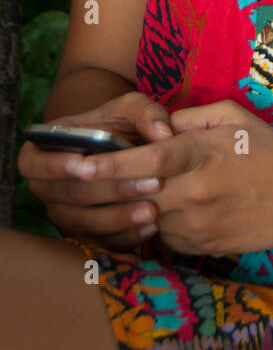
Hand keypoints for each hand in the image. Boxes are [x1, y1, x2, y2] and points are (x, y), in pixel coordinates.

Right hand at [17, 91, 173, 248]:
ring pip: (83, 222)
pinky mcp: (84, 233)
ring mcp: (64, 213)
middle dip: (107, 190)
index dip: (54, 166)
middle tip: (147, 184)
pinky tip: (150, 227)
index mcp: (42, 152)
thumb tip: (163, 135)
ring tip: (151, 210)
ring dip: (117, 218)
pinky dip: (124, 237)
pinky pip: (99, 241)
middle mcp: (47, 187)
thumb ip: (146, 113)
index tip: (83, 164)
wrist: (123, 150)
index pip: (32, 164)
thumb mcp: (130, 108)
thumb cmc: (118, 125)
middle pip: (67, 194)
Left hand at [64, 99, 272, 255]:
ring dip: (146, 202)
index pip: (147, 158)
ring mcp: (195, 224)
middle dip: (110, 186)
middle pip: (136, 193)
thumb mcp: (234, 118)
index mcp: (200, 155)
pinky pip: (166, 233)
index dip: (109, 163)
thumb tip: (158, 127)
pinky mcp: (199, 246)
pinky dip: (167, 219)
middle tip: (88, 176)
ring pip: (148, 214)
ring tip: (172, 184)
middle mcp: (193, 193)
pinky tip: (191, 205)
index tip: (77, 163)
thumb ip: (190, 119)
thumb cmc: (269, 152)